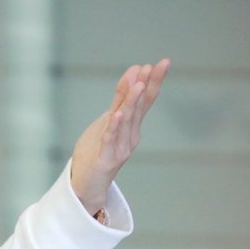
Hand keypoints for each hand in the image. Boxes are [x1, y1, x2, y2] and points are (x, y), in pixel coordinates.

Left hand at [70, 59, 169, 214]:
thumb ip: (120, 99)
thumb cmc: (97, 152)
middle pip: (139, 108)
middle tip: (153, 67)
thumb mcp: (108, 121)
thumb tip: (133, 73)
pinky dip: (114, 127)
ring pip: (127, 121)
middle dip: (146, 86)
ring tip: (138, 84)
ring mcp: (121, 148)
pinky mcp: (107, 159)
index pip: (145, 100)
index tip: (163, 62)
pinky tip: (117, 114)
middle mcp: (131, 136)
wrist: (86, 186)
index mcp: (132, 126)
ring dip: (132, 102)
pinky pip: (110, 140)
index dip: (154, 81)